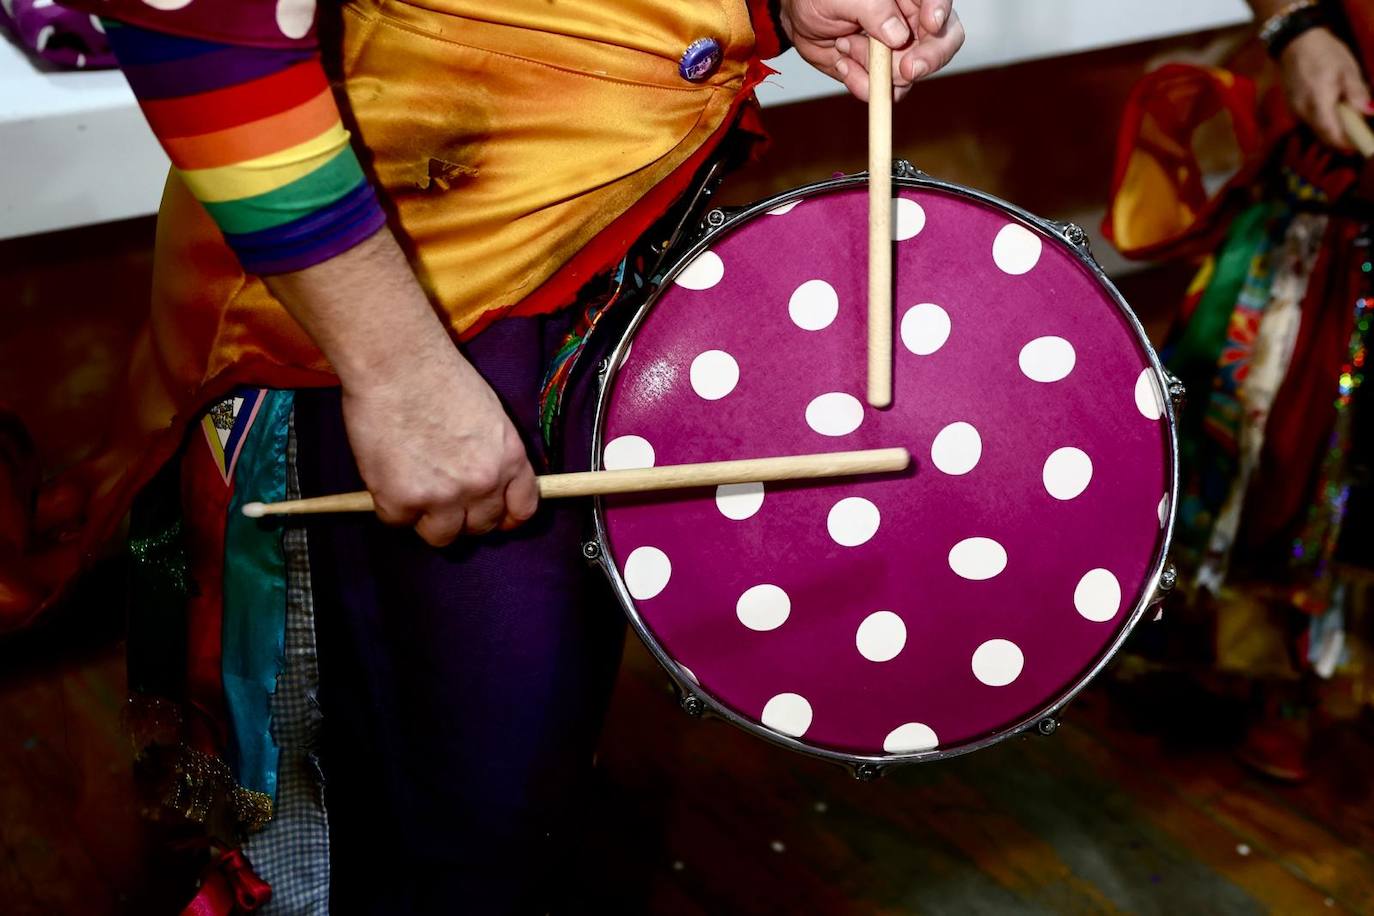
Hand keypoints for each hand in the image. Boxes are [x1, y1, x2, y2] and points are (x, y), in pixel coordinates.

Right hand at [341, 347, 538, 546]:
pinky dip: (390, 504)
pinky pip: (398, 521)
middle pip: (480, 527)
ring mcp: (443, 497)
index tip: (492, 516)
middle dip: (462, 515)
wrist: (397, 363)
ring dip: (427, 518)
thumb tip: (488, 482)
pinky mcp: (402, 501)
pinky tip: (387, 473)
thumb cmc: (439, 376)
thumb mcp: (490, 415)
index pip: (522, 509)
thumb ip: (494, 453)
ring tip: (412, 485)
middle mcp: (483, 483)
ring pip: (441, 535)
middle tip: (440, 493)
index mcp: (510, 459)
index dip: (505, 516)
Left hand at [780, 0, 964, 101]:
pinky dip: (863, 85)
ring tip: (845, 45)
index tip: (931, 24)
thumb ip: (874, 9)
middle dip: (926, 59)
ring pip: (911, 74)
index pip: (939, 2)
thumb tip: (898, 36)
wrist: (801, 20)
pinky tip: (844, 63)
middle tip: (907, 69)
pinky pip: (887, 92)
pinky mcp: (884, 74)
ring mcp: (901, 51)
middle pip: (943, 43)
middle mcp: (912, 22)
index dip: (940, 12)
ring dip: (876, 70)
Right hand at [1278, 27, 1371, 152]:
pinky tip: (1332, 113)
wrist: (1295, 43)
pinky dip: (1322, 122)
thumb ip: (1357, 93)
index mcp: (1319, 102)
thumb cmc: (1324, 53)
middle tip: (1357, 138)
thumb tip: (1370, 112)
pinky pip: (1309, 121)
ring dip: (1331, 131)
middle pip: (1322, 135)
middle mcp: (1303, 112)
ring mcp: (1295, 111)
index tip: (1358, 148)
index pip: (1331, 133)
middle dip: (1340, 140)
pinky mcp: (1292, 107)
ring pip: (1315, 129)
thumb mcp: (1347, 69)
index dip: (1344, 144)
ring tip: (1347, 124)